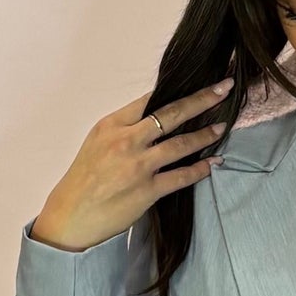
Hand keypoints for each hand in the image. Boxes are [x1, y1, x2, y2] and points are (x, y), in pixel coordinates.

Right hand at [29, 83, 231, 252]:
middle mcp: (126, 141)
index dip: (177, 89)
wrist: (71, 215)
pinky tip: (213, 163)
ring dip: (206, 134)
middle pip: (172, 114)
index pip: (150, 100)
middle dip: (202, 99)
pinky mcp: (147, 191)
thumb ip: (125, 128)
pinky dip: (201, 169)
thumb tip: (156, 115)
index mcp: (111, 125)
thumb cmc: (84, 179)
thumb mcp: (97, 142)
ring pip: (181, 144)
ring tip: (222, 127)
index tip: (199, 81)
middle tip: (224, 88)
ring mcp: (138, 166)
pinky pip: (181, 176)